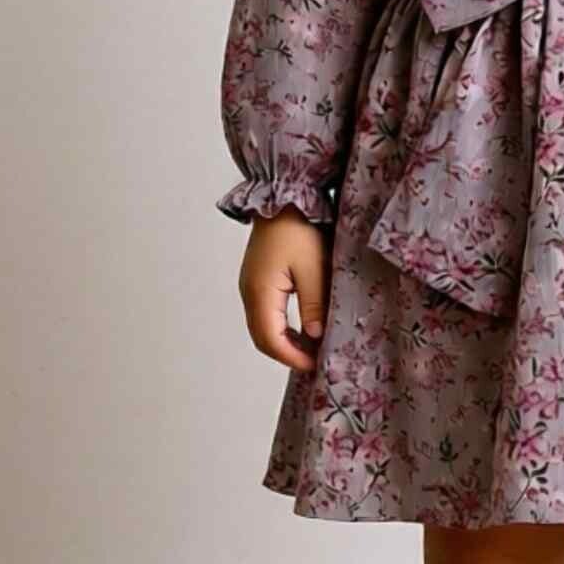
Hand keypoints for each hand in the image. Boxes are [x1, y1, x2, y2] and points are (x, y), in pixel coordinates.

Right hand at [238, 207, 331, 370]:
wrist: (284, 197)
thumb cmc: (299, 227)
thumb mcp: (314, 267)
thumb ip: (314, 303)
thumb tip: (314, 335)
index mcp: (261, 292)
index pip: (270, 339)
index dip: (292, 357)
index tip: (314, 365)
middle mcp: (249, 292)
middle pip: (262, 338)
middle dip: (287, 354)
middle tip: (314, 361)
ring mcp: (250, 286)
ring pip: (262, 328)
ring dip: (283, 342)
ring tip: (311, 349)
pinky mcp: (256, 280)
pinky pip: (264, 314)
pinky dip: (280, 328)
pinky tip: (301, 328)